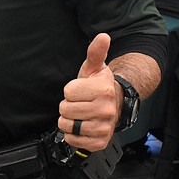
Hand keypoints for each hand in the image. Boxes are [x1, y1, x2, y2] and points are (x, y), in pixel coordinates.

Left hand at [58, 33, 120, 151]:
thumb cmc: (99, 86)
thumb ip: (95, 52)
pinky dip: (73, 135)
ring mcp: (104, 127)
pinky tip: (82, 127)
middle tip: (81, 103)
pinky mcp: (100, 141)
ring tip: (80, 114)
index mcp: (103, 90)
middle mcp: (106, 110)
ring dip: (69, 121)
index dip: (70, 91)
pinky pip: (73, 140)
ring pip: (67, 126)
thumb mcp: (94, 67)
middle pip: (65, 109)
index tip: (81, 90)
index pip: (67, 92)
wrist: (114, 105)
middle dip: (68, 106)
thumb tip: (103, 37)